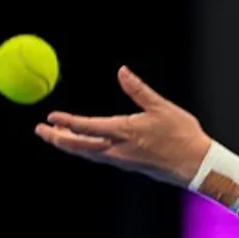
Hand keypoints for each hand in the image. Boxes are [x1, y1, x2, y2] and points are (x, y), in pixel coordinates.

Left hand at [36, 66, 211, 186]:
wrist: (198, 166)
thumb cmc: (183, 137)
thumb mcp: (162, 108)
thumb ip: (139, 90)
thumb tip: (122, 71)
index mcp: (125, 133)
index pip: (88, 127)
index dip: (67, 122)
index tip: (50, 117)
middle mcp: (119, 150)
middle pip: (80, 146)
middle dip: (57, 139)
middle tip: (40, 131)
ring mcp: (123, 161)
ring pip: (88, 154)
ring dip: (69, 145)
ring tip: (54, 137)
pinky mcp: (129, 166)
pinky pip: (99, 158)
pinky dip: (84, 150)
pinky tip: (81, 145)